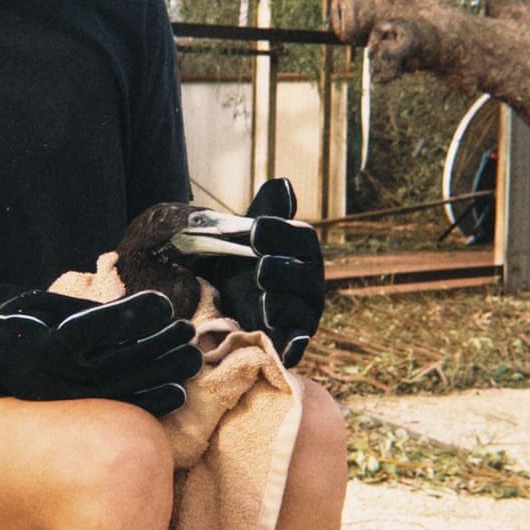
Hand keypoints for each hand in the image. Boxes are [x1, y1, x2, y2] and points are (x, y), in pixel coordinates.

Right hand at [0, 289, 202, 415]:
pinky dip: (149, 403)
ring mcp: (65, 400)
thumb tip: (136, 312)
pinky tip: (178, 393)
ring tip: (192, 357)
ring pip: (120, 388)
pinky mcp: (74, 416)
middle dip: (156, 345)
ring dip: (160, 373)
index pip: (92, 329)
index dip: (130, 316)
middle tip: (188, 330)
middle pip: (113, 362)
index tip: (164, 303)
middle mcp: (53, 377)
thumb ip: (86, 312)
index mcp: (42, 343)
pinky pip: (115, 411)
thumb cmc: (19, 324)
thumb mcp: (44, 306)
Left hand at [203, 179, 324, 367]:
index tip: (255, 230)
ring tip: (262, 300)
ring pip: (302, 311)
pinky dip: (293, 344)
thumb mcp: (246, 231)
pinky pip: (298, 344)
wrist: (220, 299)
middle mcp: (309, 281)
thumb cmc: (238, 258)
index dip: (281, 232)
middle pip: (306, 274)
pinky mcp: (291, 342)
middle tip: (259, 269)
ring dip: (281, 305)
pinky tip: (285, 344)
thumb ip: (266, 208)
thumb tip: (283, 184)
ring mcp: (303, 313)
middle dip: (281, 270)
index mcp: (302, 249)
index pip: (302, 237)